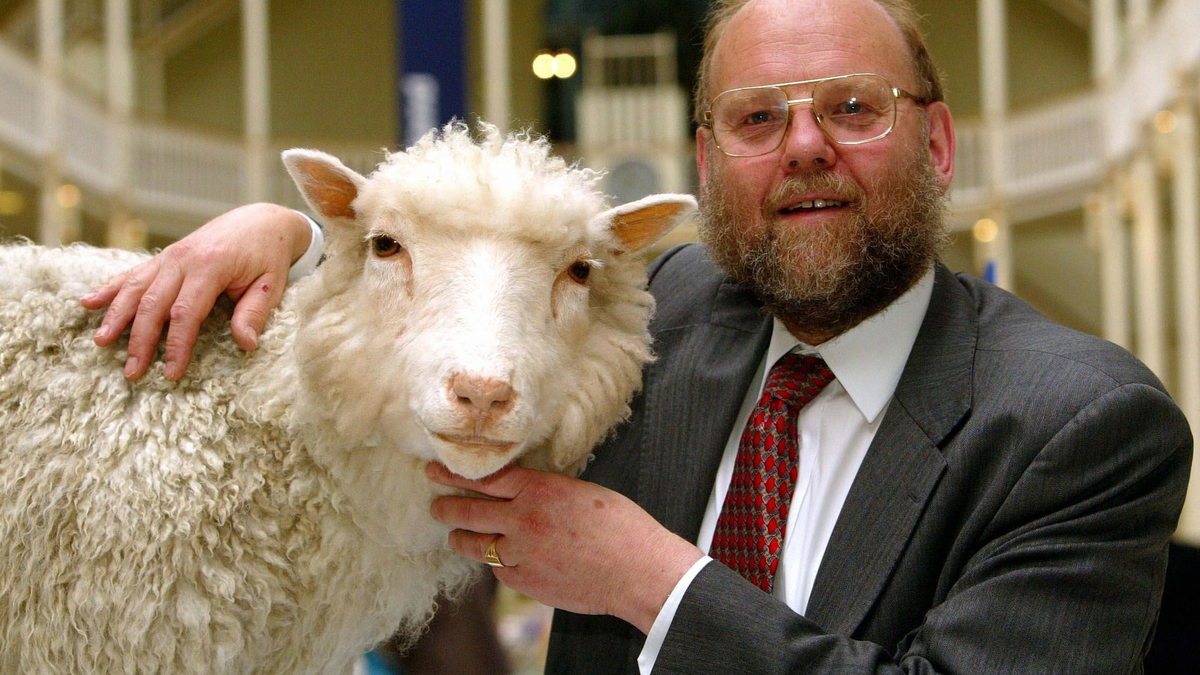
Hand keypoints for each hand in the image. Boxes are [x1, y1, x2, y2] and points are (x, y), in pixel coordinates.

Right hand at [81, 203, 311, 380]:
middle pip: (153, 304)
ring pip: (135, 288)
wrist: (262, 220)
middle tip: (131, 372)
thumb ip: (254, 313)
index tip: (171, 373)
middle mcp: (183, 259)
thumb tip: (246, 344)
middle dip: (140, 341)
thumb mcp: (271, 285)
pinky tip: (88, 303)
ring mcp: (170, 255)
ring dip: (116, 316)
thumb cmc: (268, 256)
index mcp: (211, 266)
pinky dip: (110, 288)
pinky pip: (133, 273)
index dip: (176, 346)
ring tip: (102, 342)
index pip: (186, 313)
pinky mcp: (165, 256)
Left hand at [427, 462, 703, 633]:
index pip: (485, 477)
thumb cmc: (621, 527)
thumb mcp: (581, 493)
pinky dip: (497, 564)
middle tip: (435, 504)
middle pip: (468, 509)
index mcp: (539, 488)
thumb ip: (547, 492)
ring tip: (454, 535)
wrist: (636, 570)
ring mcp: (520, 552)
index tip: (436, 471)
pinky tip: (500, 560)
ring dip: (460, 538)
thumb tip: (527, 493)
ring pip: (474, 544)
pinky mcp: (525, 581)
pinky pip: (498, 570)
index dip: (456, 474)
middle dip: (445, 506)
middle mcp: (523, 518)